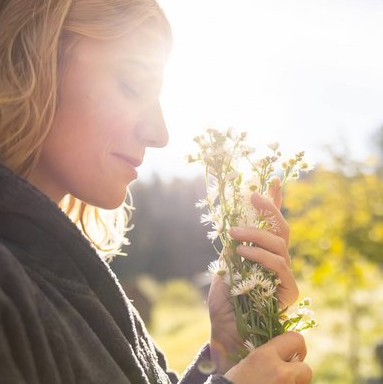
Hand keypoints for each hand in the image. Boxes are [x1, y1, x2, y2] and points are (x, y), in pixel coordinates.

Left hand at [208, 177, 298, 372]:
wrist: (226, 332)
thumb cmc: (224, 303)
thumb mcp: (222, 269)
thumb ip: (230, 250)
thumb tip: (232, 227)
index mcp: (261, 253)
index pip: (272, 225)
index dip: (275, 202)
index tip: (273, 179)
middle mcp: (276, 261)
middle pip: (282, 229)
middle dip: (270, 208)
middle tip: (252, 195)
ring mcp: (284, 275)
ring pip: (279, 244)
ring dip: (256, 234)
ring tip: (234, 234)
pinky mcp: (288, 290)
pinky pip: (278, 265)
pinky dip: (259, 255)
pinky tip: (240, 253)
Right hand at [225, 332, 311, 383]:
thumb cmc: (234, 382)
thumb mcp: (247, 361)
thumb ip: (268, 355)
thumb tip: (287, 353)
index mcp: (266, 356)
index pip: (296, 339)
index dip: (295, 346)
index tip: (289, 354)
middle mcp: (280, 372)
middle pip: (306, 368)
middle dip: (297, 372)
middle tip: (283, 374)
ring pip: (301, 382)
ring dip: (292, 381)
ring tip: (273, 383)